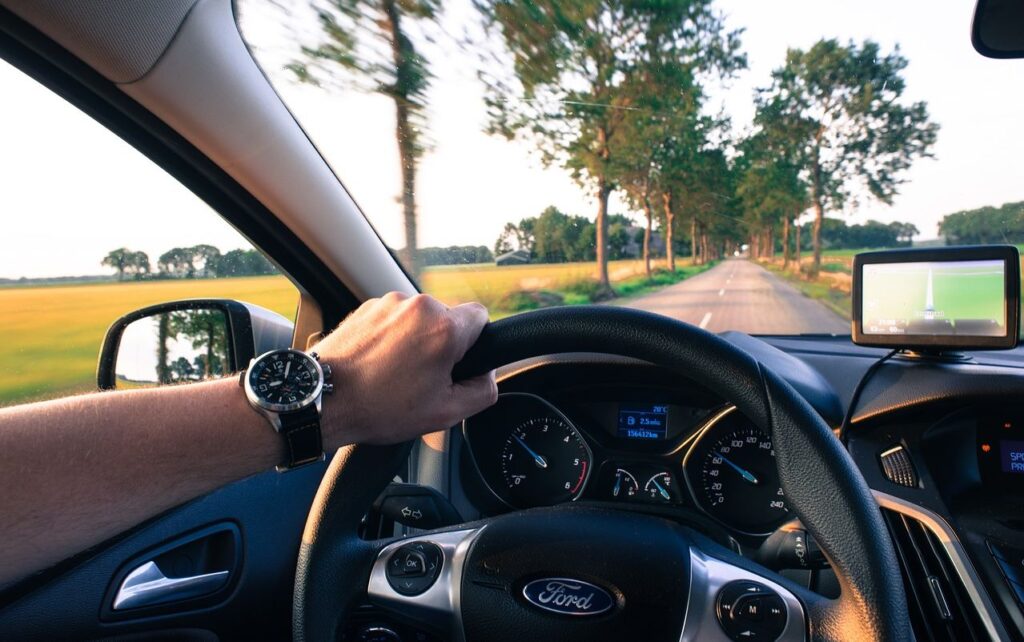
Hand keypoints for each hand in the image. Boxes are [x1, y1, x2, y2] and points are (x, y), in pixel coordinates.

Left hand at [312, 292, 496, 446]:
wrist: (323, 399)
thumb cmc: (380, 407)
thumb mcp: (445, 413)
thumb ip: (483, 391)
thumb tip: (488, 376)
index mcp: (444, 328)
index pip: (481, 316)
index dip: (475, 343)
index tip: (457, 364)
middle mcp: (419, 306)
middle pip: (448, 319)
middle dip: (441, 346)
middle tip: (423, 378)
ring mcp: (390, 303)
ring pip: (420, 320)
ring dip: (415, 341)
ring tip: (394, 374)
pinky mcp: (367, 307)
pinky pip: (394, 319)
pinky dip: (392, 338)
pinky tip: (378, 364)